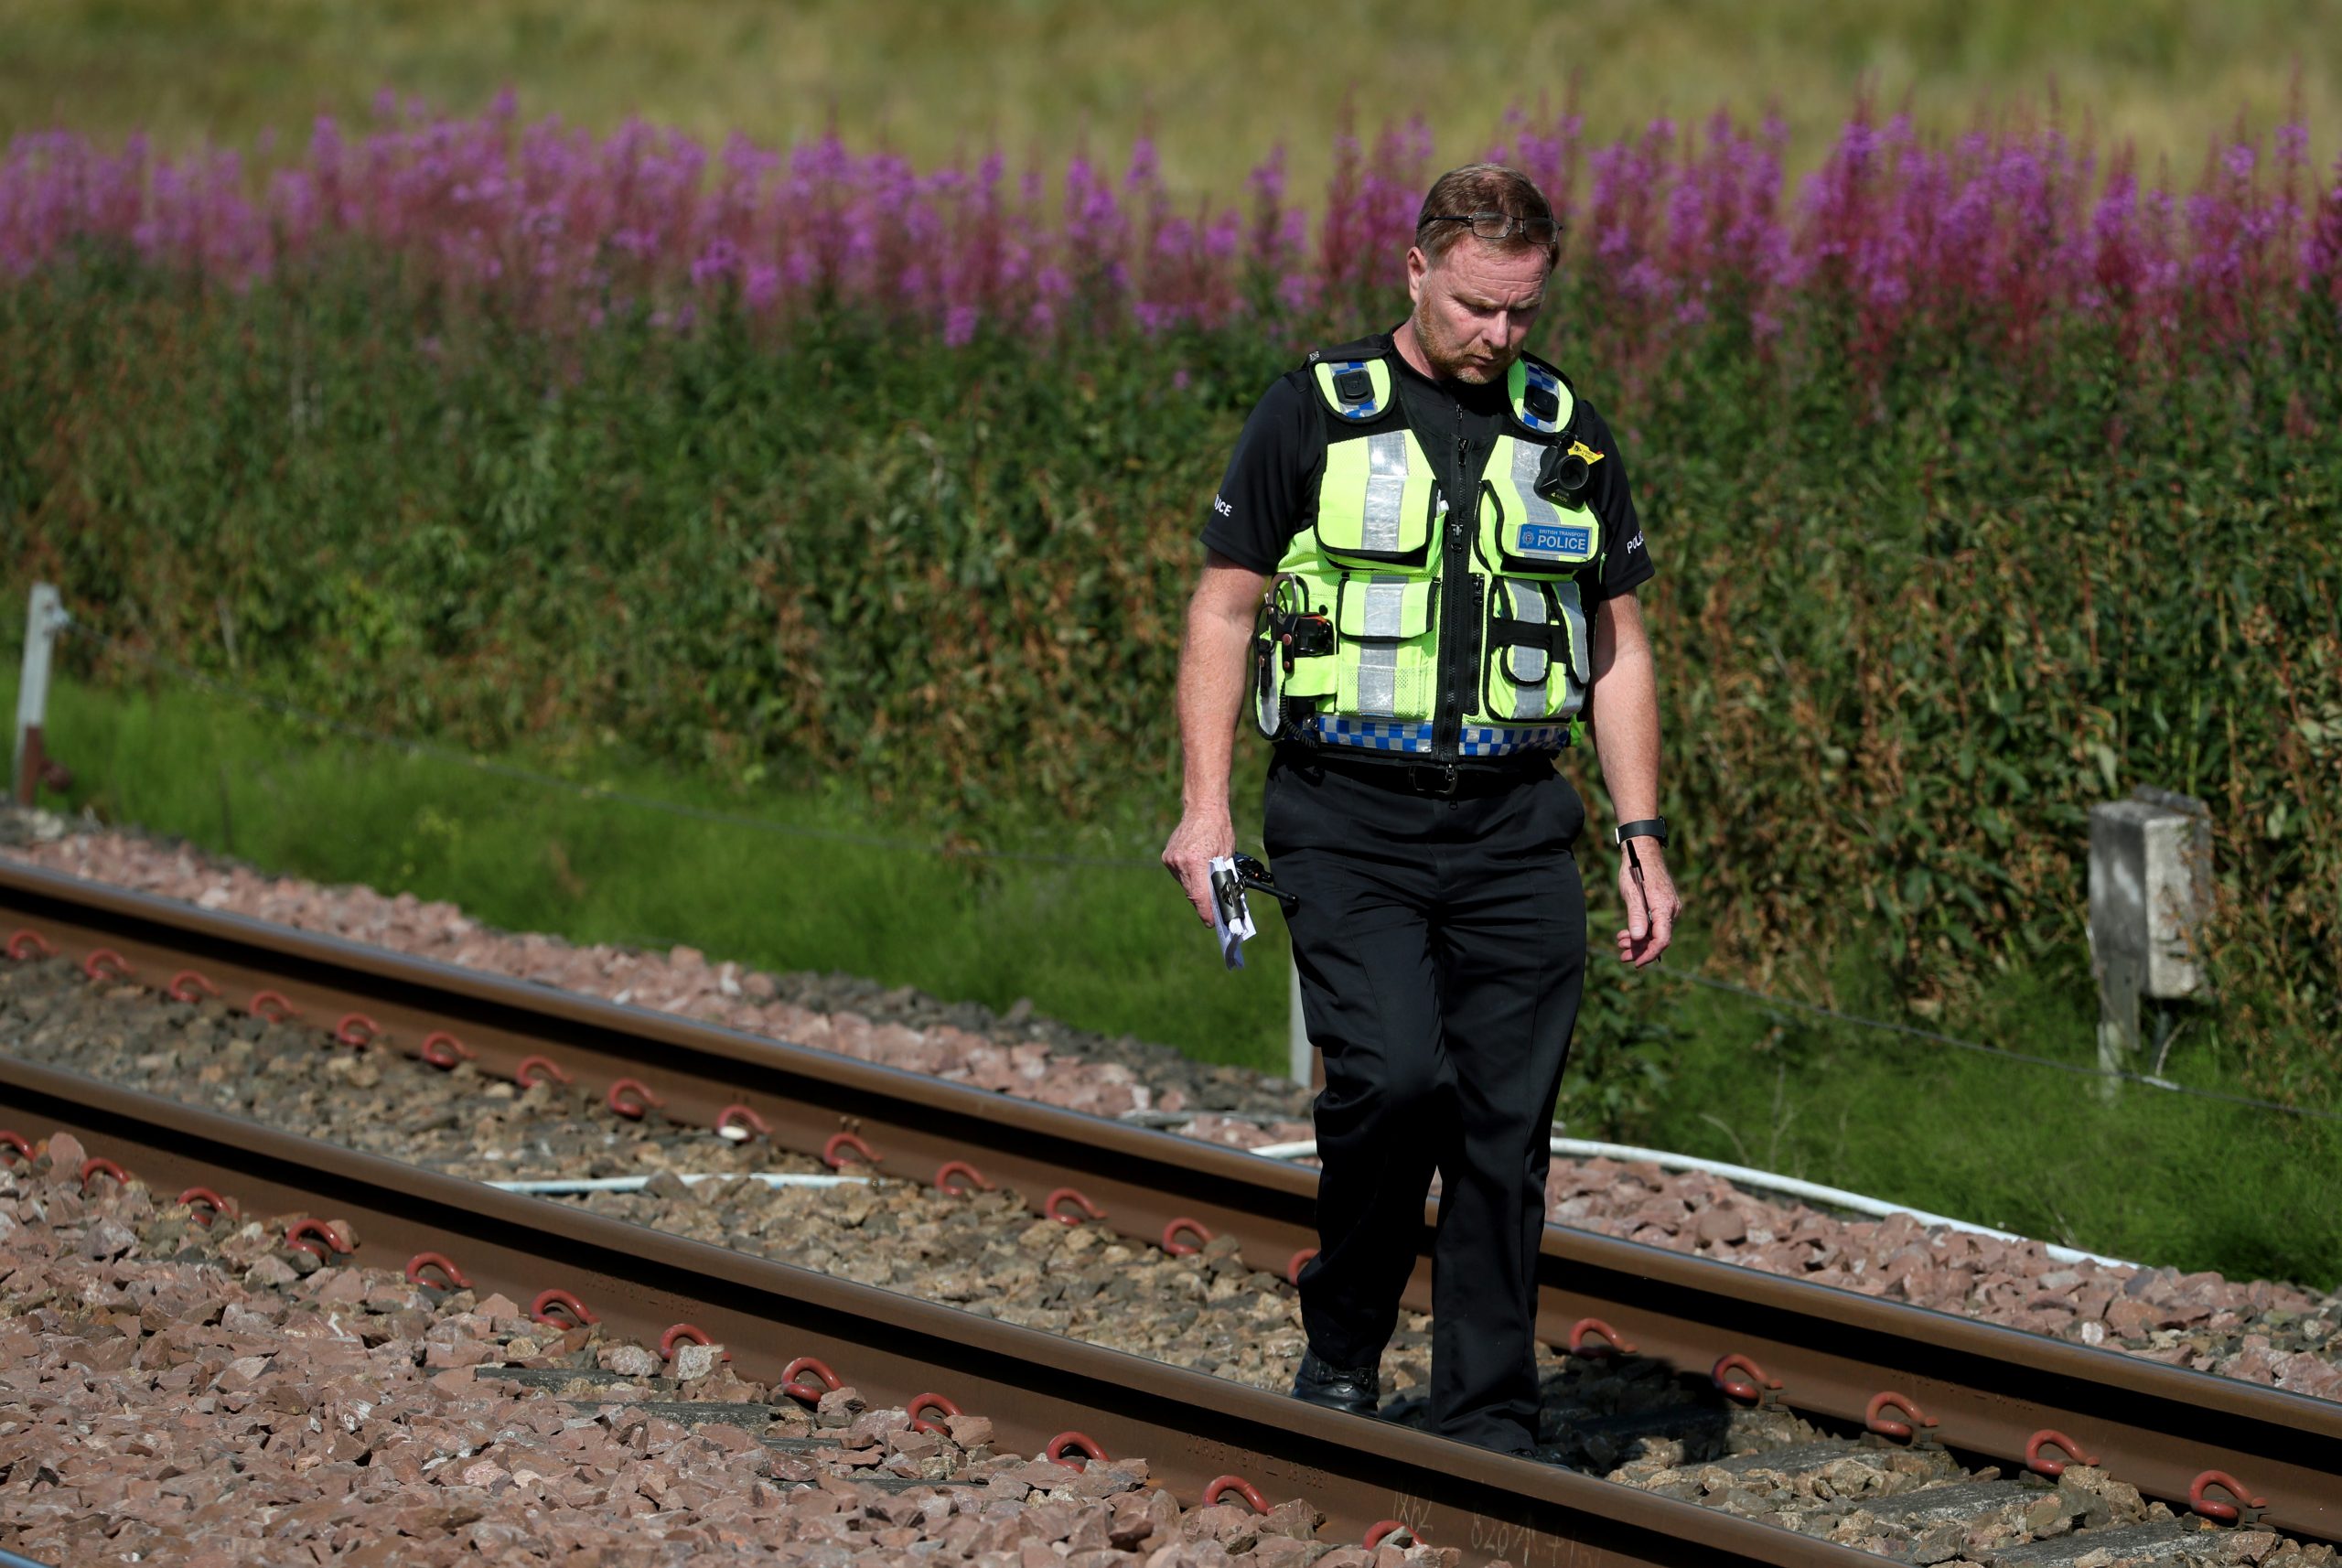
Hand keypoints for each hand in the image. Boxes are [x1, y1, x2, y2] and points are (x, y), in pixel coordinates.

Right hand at [1162, 809, 1235, 926]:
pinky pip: (1179, 875)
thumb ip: (1222, 876)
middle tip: (1213, 910)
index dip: (1205, 912)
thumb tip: (1222, 898)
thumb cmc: (1218, 829)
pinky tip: (1197, 870)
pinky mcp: (1167, 857)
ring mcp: (1171, 860)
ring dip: (1196, 888)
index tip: (1211, 922)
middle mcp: (1180, 862)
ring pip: (1185, 885)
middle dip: (1203, 902)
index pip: (1199, 895)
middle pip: (1191, 893)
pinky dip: (1189, 877)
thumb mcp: (1226, 855)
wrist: (1202, 809)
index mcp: (1196, 861)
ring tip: (1207, 884)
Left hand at [1616, 839, 1679, 967]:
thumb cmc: (1635, 870)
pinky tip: (1627, 933)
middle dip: (1639, 949)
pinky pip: (1654, 923)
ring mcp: (1668, 907)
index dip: (1649, 954)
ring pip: (1655, 932)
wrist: (1642, 850)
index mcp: (1665, 908)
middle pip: (1657, 938)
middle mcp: (1671, 910)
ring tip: (1620, 942)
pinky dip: (1641, 929)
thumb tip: (1639, 938)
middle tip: (1622, 956)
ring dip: (1638, 940)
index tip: (1636, 963)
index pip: (1662, 940)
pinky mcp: (1663, 904)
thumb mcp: (1632, 894)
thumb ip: (1636, 916)